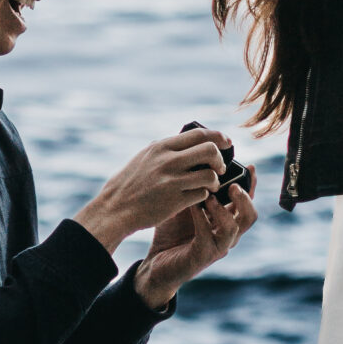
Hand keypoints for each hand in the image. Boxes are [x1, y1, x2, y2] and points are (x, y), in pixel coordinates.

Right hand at [75, 127, 230, 251]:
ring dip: (215, 181)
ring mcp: (172, 181)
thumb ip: (166, 149)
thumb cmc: (129, 183)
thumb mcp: (144, 157)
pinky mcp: (175, 201)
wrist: (115, 209)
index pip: (199, 134)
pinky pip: (202, 194)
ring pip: (210, 174)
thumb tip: (188, 140)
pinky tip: (199, 197)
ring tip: (211, 186)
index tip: (227, 142)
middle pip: (210, 150)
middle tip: (219, 167)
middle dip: (220, 159)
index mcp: (162, 147)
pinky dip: (205, 195)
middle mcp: (168, 161)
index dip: (219, 136)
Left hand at [134, 170, 257, 308]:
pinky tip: (192, 208)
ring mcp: (216, 247)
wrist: (155, 261)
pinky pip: (209, 239)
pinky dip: (201, 221)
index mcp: (225, 219)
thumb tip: (198, 156)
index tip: (250, 166)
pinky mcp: (202, 257)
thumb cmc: (171, 229)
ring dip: (222, 210)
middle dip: (245, 198)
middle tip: (232, 184)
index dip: (251, 184)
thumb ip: (195, 185)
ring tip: (209, 197)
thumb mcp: (184, 202)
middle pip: (250, 216)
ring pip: (234, 229)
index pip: (247, 201)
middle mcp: (226, 233)